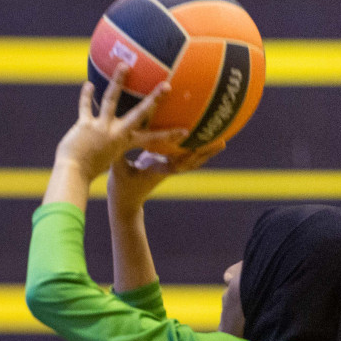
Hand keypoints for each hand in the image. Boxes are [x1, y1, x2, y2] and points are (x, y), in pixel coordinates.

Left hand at [52, 66, 181, 186]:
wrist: (72, 173)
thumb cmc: (89, 169)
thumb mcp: (107, 157)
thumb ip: (113, 146)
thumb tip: (117, 139)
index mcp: (124, 142)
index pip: (151, 138)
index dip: (168, 135)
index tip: (185, 130)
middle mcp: (116, 133)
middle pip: (139, 113)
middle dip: (153, 99)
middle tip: (166, 85)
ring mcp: (101, 127)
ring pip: (111, 99)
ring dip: (118, 81)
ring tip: (123, 65)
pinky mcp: (85, 125)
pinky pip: (86, 106)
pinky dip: (86, 95)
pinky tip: (88, 84)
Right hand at [108, 143, 224, 216]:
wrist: (126, 204)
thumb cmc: (121, 188)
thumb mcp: (117, 170)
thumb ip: (118, 154)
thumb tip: (119, 135)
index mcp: (156, 169)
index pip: (174, 161)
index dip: (186, 152)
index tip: (195, 141)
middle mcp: (166, 169)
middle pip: (191, 161)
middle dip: (206, 152)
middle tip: (223, 141)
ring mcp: (169, 169)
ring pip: (192, 161)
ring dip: (208, 153)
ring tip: (223, 142)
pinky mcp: (167, 168)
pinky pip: (186, 159)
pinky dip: (197, 151)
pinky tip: (204, 143)